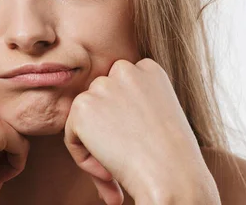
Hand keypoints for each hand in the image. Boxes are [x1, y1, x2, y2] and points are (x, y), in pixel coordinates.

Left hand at [64, 58, 209, 203]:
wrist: (172, 176)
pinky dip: (83, 158)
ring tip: (117, 166)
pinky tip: (107, 172)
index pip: (120, 88)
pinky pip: (71, 135)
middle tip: (125, 156)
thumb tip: (105, 116)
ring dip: (94, 143)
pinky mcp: (82, 106)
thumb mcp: (159, 116)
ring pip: (84, 117)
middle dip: (105, 128)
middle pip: (100, 99)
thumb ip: (131, 106)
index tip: (136, 141)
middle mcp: (124, 70)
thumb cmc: (173, 158)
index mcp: (148, 69)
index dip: (123, 118)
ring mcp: (102, 86)